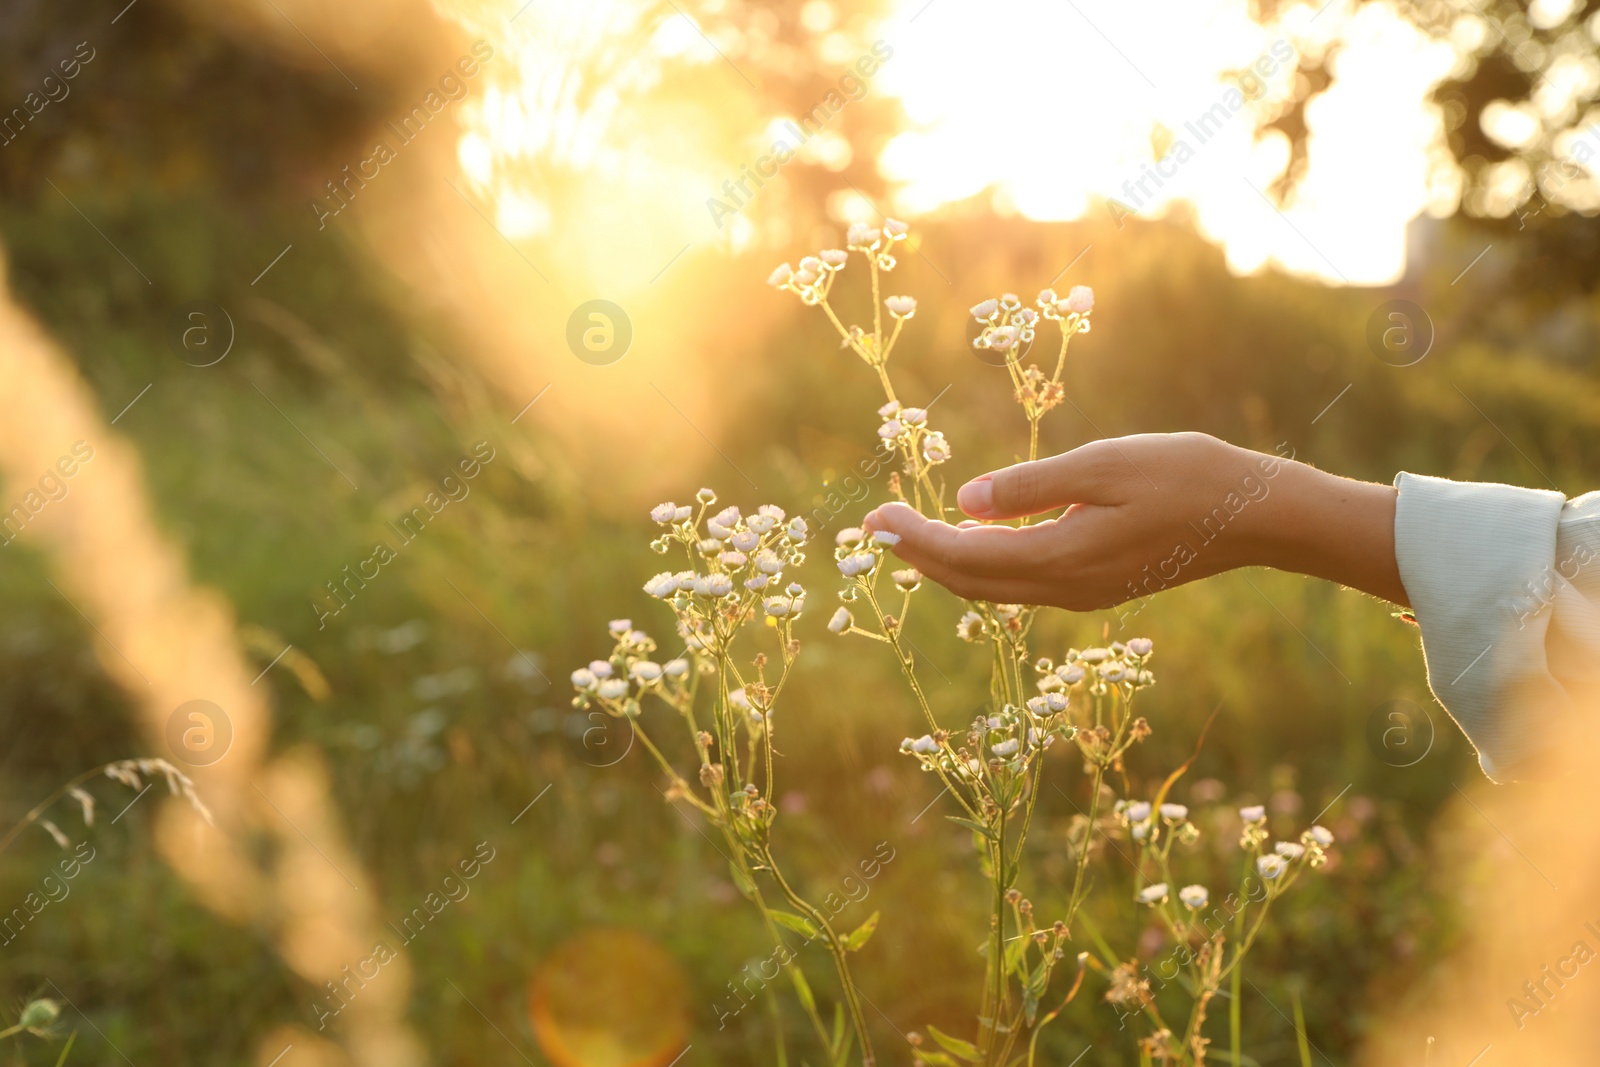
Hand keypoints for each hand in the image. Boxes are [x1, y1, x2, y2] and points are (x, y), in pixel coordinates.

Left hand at [863, 432, 1407, 610]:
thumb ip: (1033, 487)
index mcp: (1063, 558)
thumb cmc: (1187, 475)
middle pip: (970, 583)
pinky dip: (983, 565)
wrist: (1257, 516)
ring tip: (907, 533)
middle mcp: (1066, 588)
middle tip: (875, 525)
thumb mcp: (1104, 465)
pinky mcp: (1098, 585)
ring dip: (946, 564)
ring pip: (995, 588)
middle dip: (917, 556)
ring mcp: (1083, 592)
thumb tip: (965, 501)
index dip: (914, 540)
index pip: (965, 558)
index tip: (875, 516)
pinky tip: (970, 542)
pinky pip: (1023, 583)